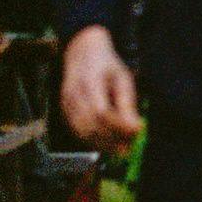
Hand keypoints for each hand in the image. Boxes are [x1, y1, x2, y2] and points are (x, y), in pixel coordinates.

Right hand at [58, 24, 142, 149]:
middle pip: (91, 125)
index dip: (119, 125)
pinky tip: (107, 144)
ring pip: (82, 132)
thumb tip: (137, 129)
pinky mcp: (64, 111)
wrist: (82, 53)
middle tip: (130, 147)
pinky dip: (92, 141)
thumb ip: (128, 103)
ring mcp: (66, 103)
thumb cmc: (106, 66)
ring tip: (121, 148)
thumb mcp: (123, 77)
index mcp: (89, 82)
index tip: (138, 131)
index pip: (102, 112)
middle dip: (112, 139)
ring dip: (102, 144)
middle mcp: (73, 94)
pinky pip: (77, 131)